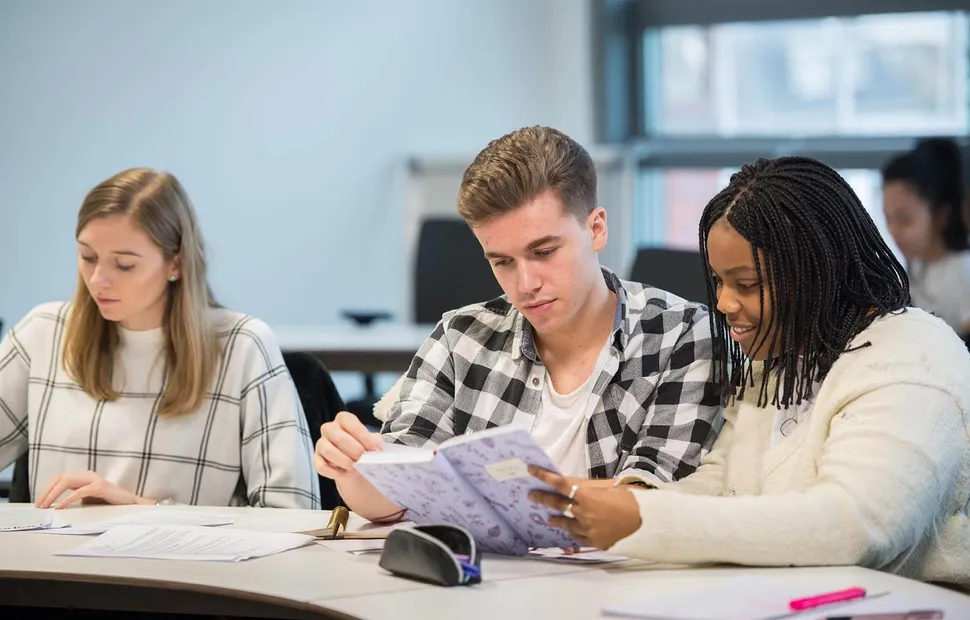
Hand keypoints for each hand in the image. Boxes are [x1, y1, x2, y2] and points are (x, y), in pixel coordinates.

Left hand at [36, 471, 153, 508]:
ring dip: (53, 494)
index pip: (61, 479)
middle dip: (47, 491)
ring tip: (46, 506)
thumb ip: (76, 500)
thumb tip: (57, 507)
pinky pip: (79, 491)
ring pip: (66, 481)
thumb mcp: (89, 500)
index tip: (40, 502)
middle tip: (39, 506)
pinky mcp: (99, 487)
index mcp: (85, 477)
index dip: (48, 489)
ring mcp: (94, 480)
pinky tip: (61, 506)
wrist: (131, 504)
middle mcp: (88, 475)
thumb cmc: (110, 503)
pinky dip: (68, 498)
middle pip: (60, 478)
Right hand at [315, 411, 383, 479]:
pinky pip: (320, 465)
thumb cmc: (365, 452)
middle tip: (364, 458)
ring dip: (343, 460)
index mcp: (344, 420)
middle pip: (337, 436)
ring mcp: (321, 444)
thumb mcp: (373, 445)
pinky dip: (333, 471)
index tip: (375, 449)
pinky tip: (343, 473)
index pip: (349, 421)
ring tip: (354, 467)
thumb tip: (377, 443)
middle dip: (353, 449)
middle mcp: (330, 429)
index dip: (362, 435)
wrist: (358, 471)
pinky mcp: (317, 460)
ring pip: (327, 449)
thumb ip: (375, 442)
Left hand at [528, 466, 641, 549]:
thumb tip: (573, 485)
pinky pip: (578, 538)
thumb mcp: (610, 485)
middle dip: (542, 498)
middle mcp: (584, 513)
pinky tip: (568, 531)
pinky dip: (572, 532)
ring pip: (565, 524)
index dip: (544, 476)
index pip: (560, 483)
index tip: (531, 469)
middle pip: (557, 504)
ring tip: (548, 518)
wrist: (649, 522)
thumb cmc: (632, 498)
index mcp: (587, 495)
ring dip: (555, 519)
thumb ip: (589, 486)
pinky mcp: (595, 542)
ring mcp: (588, 530)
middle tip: (531, 495)